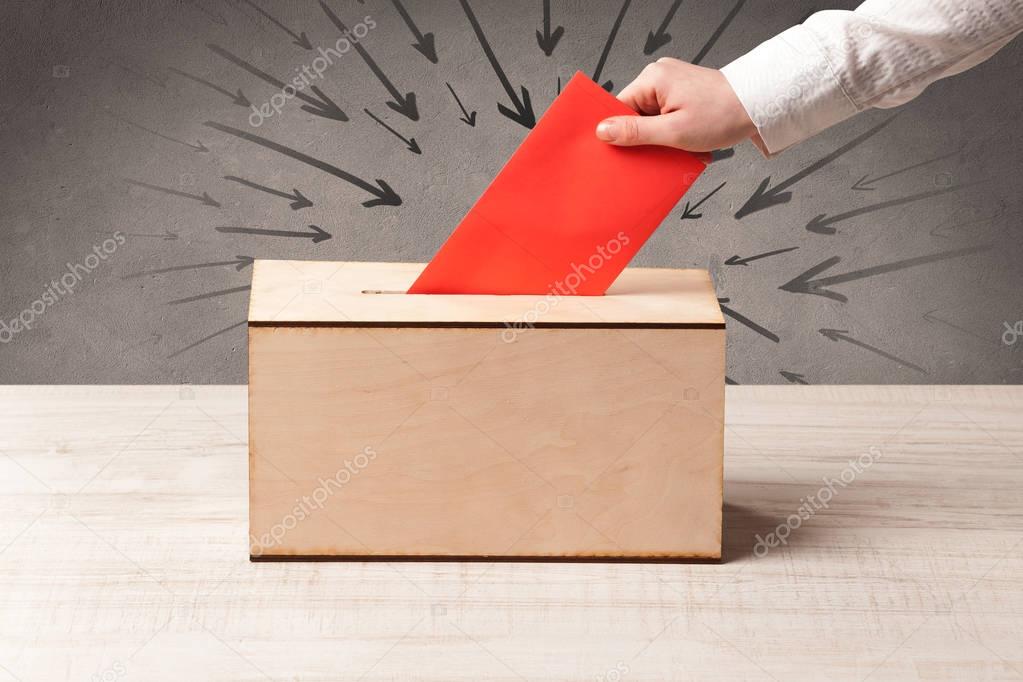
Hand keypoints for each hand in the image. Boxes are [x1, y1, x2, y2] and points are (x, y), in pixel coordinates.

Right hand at [595, 58, 757, 150]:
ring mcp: (673, 84)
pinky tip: (682, 143)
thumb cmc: (722, 115)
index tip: (622, 152)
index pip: (619, 107)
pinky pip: (666, 116)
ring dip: (659, 138)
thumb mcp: (673, 132)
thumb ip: (635, 132)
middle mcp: (660, 76)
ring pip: (651, 118)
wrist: (759, 106)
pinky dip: (671, 132)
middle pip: (634, 113)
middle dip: (643, 137)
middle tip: (654, 154)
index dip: (618, 132)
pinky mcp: (684, 93)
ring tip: (675, 148)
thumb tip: (602, 131)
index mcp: (653, 79)